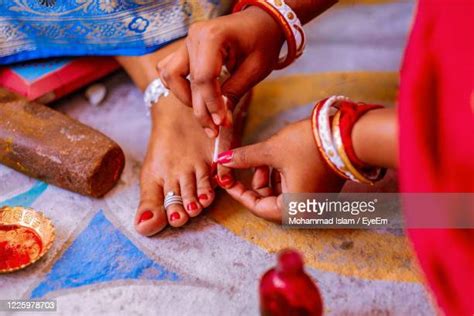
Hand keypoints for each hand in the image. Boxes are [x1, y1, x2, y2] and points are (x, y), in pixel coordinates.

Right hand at [157, 7, 283, 137]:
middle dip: (200, 109)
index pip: (204, 78)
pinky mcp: (186, 49)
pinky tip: (194, 97)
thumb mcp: (255, 69)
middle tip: (215, 129)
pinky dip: (178, 86)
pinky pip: (170, 69)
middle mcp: (194, 36)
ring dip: (184, 97)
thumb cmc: (263, 41)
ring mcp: (187, 41)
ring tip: (205, 112)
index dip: (211, 104)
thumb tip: (221, 121)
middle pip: (186, 81)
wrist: (262, 22)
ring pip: (170, 76)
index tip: (222, 124)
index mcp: (213, 36)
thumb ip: (234, 93)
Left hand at [216, 119, 344, 220]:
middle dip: (254, 182)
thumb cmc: (311, 145)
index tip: (225, 178)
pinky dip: (281, 177)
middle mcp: (304, 212)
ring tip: (263, 157)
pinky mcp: (319, 191)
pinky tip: (276, 159)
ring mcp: (314, 202)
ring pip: (280, 195)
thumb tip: (223, 160)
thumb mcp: (272, 151)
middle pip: (267, 202)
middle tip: (245, 163)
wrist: (348, 133)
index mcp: (292, 210)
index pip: (256, 207)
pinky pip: (293, 189)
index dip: (237, 192)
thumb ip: (245, 158)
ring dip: (267, 178)